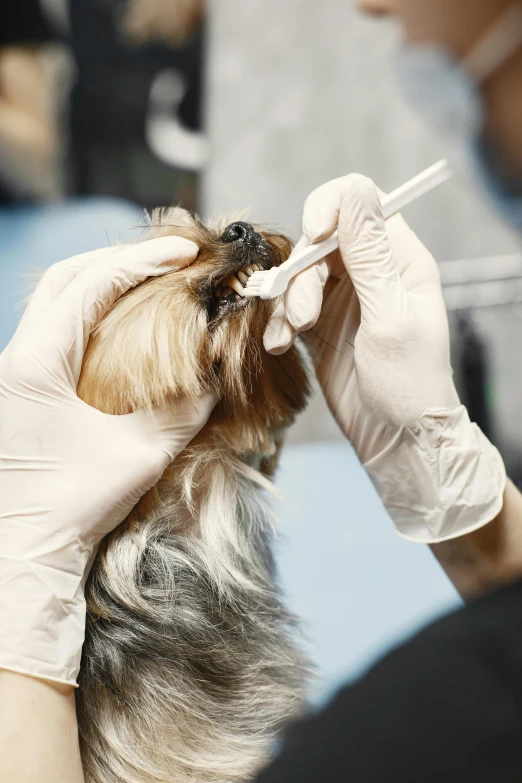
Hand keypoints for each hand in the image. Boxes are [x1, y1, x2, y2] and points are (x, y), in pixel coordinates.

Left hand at [0, 238, 215, 685]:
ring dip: (102, 282)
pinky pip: (52, 329)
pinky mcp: (17, 387)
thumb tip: (219, 376)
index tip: (184, 251)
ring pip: (54, 300)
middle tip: (170, 256)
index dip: (141, 261)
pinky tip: (124, 323)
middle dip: (118, 258)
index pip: (89, 287)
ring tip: (152, 279)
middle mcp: (14, 358)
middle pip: (63, 278)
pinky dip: (90, 313)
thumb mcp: (140, 456)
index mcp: (34, 366)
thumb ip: (185, 411)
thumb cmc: (74, 509)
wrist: (23, 551)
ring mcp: (11, 371)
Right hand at [265, 174, 504, 542]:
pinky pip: (288, 308)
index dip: (331, 207)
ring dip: (289, 302)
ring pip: (299, 273)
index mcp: (400, 259)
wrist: (396, 439)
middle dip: (303, 272)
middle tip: (305, 316)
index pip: (362, 203)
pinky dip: (279, 323)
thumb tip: (353, 191)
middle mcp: (370, 271)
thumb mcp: (391, 316)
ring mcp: (342, 297)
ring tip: (294, 336)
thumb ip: (369, 255)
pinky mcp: (319, 325)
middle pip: (320, 239)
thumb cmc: (410, 382)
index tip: (313, 233)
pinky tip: (282, 347)